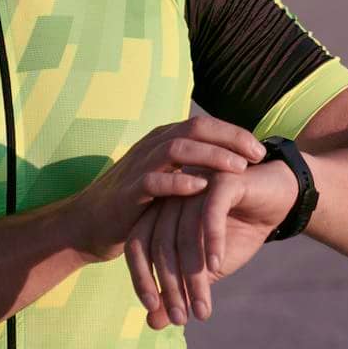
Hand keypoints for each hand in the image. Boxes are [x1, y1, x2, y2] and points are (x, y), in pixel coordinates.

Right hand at [67, 116, 266, 262]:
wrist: (87, 224)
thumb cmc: (134, 204)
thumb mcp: (165, 179)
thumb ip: (190, 167)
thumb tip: (230, 163)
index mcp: (162, 140)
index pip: (203, 125)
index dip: (234, 133)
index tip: (260, 150)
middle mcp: (151, 147)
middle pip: (195, 128)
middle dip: (230, 138)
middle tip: (257, 155)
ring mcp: (139, 166)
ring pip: (178, 148)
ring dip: (211, 156)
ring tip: (238, 169)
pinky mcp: (128, 192)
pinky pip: (155, 181)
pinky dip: (179, 182)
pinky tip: (202, 187)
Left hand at [123, 158, 298, 327]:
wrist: (279, 199)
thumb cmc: (238, 231)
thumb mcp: (207, 267)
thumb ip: (180, 288)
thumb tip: (153, 322)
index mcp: (162, 212)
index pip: (139, 244)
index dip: (142, 278)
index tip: (155, 310)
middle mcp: (174, 196)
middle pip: (161, 243)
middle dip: (170, 286)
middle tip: (181, 318)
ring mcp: (197, 184)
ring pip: (186, 234)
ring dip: (193, 276)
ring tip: (202, 308)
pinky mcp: (224, 179)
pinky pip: (212, 212)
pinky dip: (212, 241)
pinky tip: (217, 265)